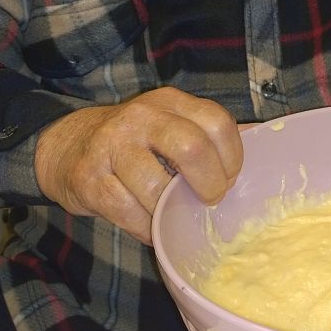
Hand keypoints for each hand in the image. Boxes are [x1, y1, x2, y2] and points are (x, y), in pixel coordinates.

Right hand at [34, 87, 241, 243]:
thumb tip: (264, 141)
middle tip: (209, 200)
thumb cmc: (133, 143)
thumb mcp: (170, 125)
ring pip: (157, 188)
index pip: (217, 122)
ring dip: (171, 213)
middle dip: (210, 184)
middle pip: (192, 148)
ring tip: (172, 216)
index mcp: (170, 101)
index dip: (232, 158)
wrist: (67, 147)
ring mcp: (112, 145)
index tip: (229, 179)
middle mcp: (141, 116)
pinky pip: (129, 213)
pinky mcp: (89, 178)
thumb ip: (209, 134)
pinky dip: (146, 228)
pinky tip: (149, 226)